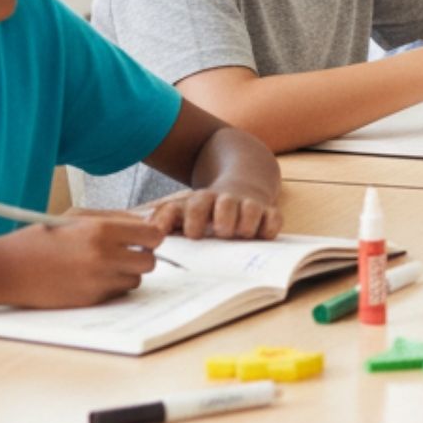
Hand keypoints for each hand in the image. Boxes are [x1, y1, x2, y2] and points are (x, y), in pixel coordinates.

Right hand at [0, 214, 165, 307]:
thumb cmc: (39, 238)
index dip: (149, 237)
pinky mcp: (90, 300)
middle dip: (141, 257)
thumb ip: (113, 218)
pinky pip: (116, 293)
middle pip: (149, 261)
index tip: (141, 238)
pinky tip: (89, 278)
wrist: (6, 269)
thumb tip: (143, 223)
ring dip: (126, 273)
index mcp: (100, 230)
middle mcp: (103, 256)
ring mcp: (97, 281)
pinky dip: (110, 287)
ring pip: (135, 280)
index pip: (152, 235)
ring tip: (102, 265)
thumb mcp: (74, 217)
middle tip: (125, 253)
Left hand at [143, 184, 282, 239]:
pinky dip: (270, 227)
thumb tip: (149, 235)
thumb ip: (164, 220)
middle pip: (226, 204)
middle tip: (221, 232)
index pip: (197, 204)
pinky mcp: (268, 212)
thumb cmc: (205, 210)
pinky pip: (274, 217)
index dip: (195, 217)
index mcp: (203, 201)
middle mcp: (227, 201)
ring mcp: (249, 205)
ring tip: (242, 234)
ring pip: (252, 208)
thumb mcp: (182, 211)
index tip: (193, 234)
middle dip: (224, 218)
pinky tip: (263, 236)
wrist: (240, 187)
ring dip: (247, 222)